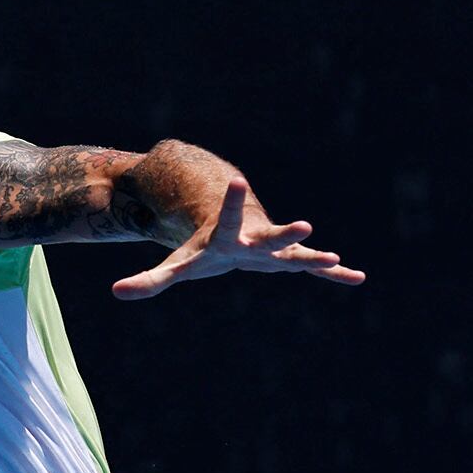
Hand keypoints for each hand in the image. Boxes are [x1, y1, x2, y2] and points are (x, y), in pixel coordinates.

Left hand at [111, 176, 364, 298]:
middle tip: (304, 223)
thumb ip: (149, 279)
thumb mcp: (176, 266)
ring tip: (337, 259)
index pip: (225, 218)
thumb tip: (116, 292)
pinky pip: (313, 271)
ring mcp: (274, 250)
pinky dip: (334, 276)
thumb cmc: (204, 250)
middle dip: (286, 232)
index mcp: (227, 236)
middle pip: (270, 237)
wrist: (234, 236)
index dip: (230, 200)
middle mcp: (255, 239)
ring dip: (315, 259)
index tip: (236, 179)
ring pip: (296, 254)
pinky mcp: (288, 261)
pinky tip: (357, 278)